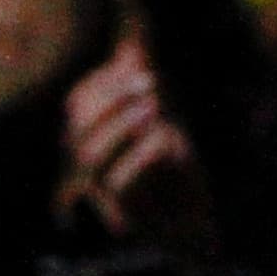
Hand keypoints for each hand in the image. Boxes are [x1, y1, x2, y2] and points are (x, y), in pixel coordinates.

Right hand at [58, 24, 209, 250]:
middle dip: (113, 98)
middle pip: (77, 128)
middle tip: (154, 86)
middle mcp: (92, 172)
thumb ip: (147, 93)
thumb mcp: (165, 127)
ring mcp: (106, 197)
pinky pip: (122, 182)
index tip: (141, 66)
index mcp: (95, 145)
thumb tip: (135, 46)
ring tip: (158, 110)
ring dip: (124, 123)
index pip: (77, 106)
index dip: (104, 81)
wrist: (199, 229)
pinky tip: (172, 143)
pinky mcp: (128, 218)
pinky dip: (146, 154)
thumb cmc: (179, 178)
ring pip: (91, 155)